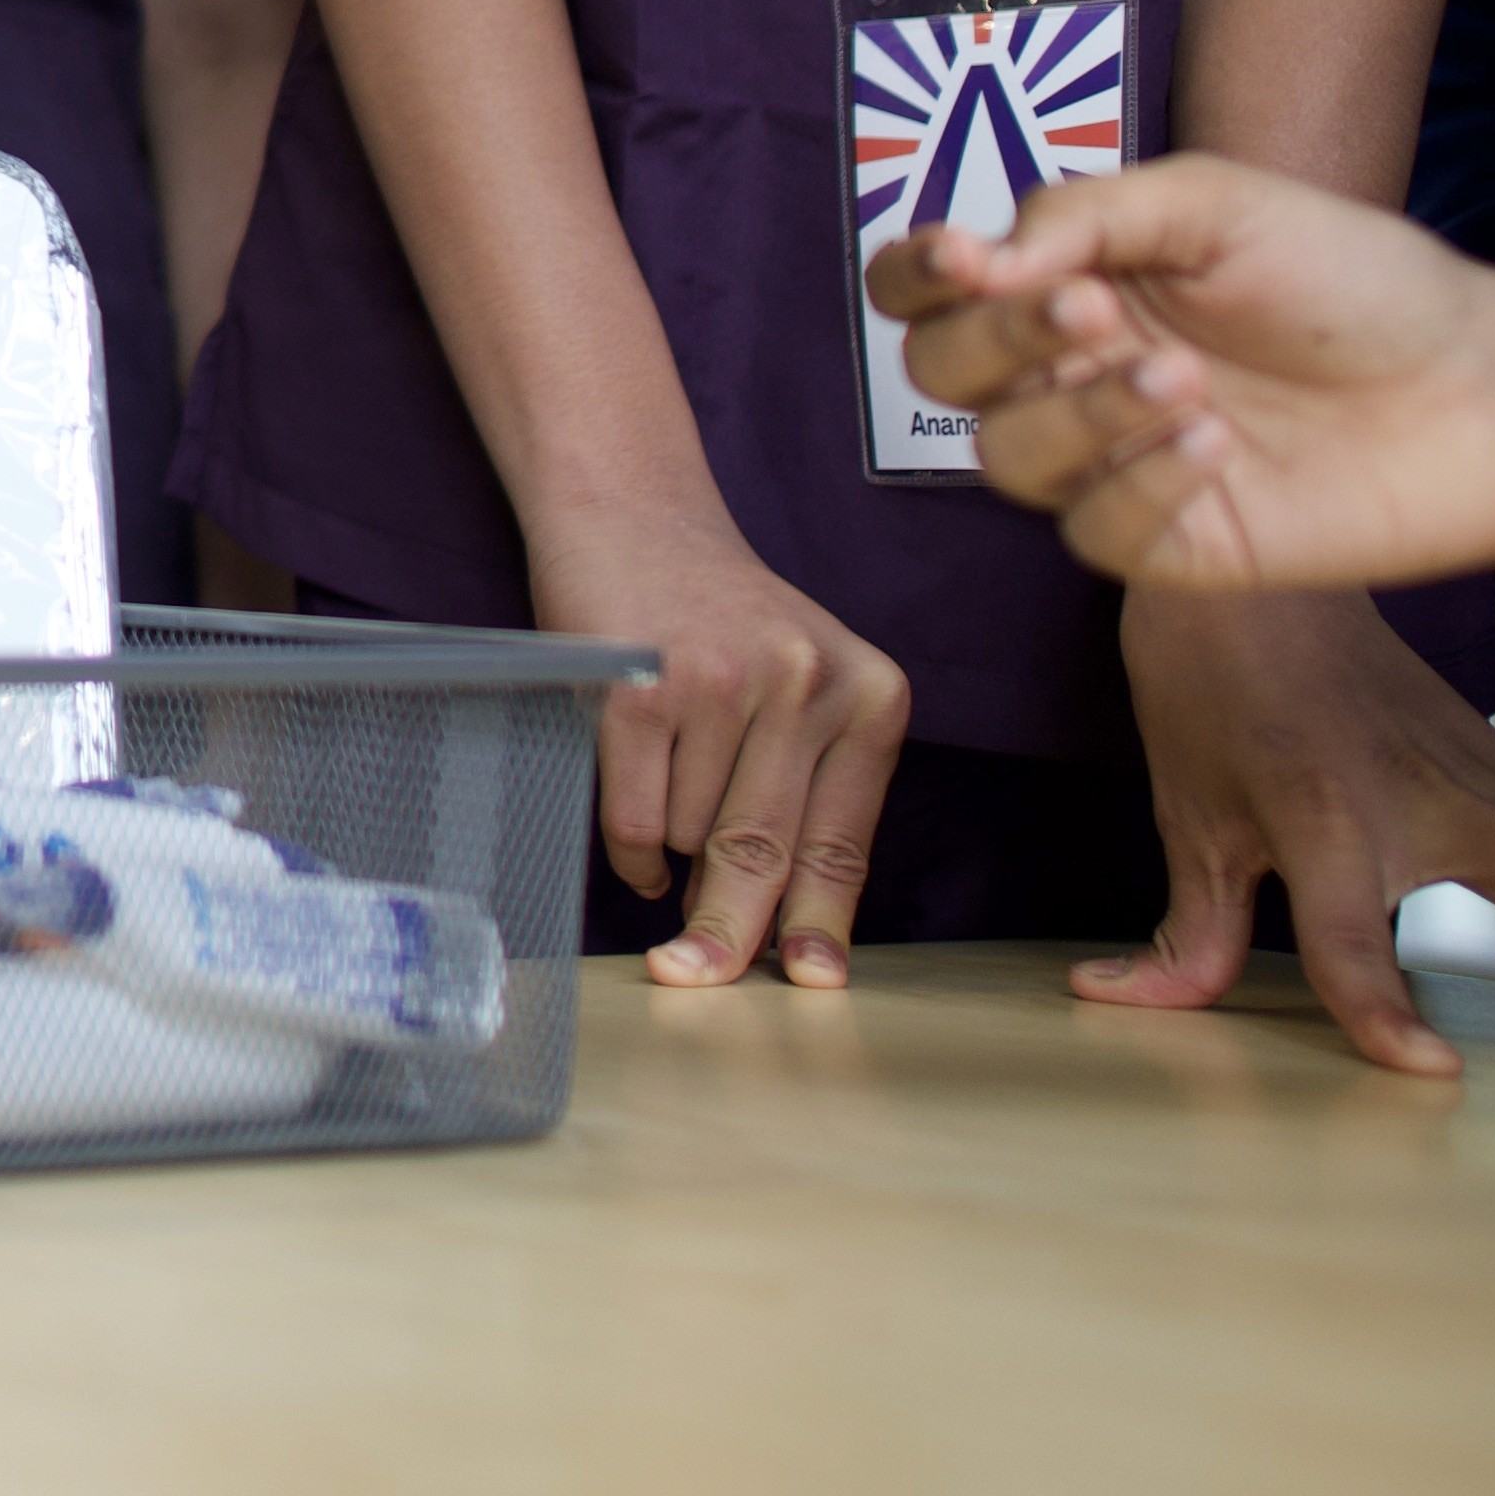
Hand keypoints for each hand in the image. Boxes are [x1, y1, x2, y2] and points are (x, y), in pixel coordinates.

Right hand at [526, 506, 911, 986]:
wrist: (633, 514)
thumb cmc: (718, 619)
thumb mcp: (799, 691)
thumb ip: (801, 795)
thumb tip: (770, 924)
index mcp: (866, 694)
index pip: (843, 842)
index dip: (820, 922)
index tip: (809, 982)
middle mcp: (804, 684)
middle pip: (765, 853)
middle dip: (732, 929)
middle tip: (700, 977)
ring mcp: (720, 683)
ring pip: (692, 836)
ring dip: (673, 845)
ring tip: (665, 778)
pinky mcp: (639, 688)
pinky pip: (634, 815)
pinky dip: (627, 844)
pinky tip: (630, 820)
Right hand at [871, 158, 1494, 595]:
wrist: (1482, 385)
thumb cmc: (1356, 279)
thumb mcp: (1219, 203)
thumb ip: (1089, 211)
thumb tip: (986, 258)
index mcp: (1068, 282)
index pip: (928, 290)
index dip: (917, 275)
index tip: (967, 257)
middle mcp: (1071, 373)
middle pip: (943, 373)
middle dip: (999, 339)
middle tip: (1093, 309)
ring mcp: (1114, 463)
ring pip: (1008, 458)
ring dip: (1079, 412)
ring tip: (1188, 380)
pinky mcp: (1170, 544)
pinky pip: (1094, 532)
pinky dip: (1140, 482)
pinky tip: (1218, 445)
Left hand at [1089, 585, 1494, 1082]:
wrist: (1257, 567)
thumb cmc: (1213, 687)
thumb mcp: (1186, 812)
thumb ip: (1188, 930)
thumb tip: (1119, 1002)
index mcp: (1323, 808)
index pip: (1351, 930)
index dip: (1378, 1004)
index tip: (1427, 1078)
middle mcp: (1433, 791)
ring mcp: (1491, 777)